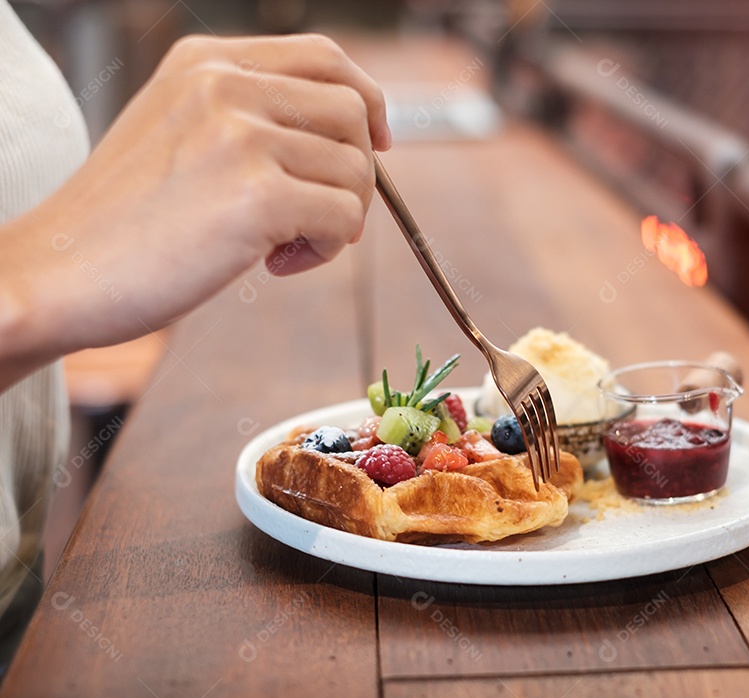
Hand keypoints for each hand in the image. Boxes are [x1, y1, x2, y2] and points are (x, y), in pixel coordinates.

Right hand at [0, 34, 390, 386]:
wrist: (57, 273)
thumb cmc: (121, 220)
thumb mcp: (178, 131)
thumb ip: (248, 116)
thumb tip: (345, 135)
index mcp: (206, 61)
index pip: (326, 57)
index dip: (367, 101)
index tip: (375, 144)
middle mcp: (225, 84)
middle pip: (353, 112)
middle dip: (355, 173)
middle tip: (314, 217)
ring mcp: (241, 136)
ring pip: (355, 171)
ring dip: (335, 220)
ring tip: (280, 246)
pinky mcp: (257, 196)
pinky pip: (343, 217)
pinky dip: (324, 250)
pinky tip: (273, 265)